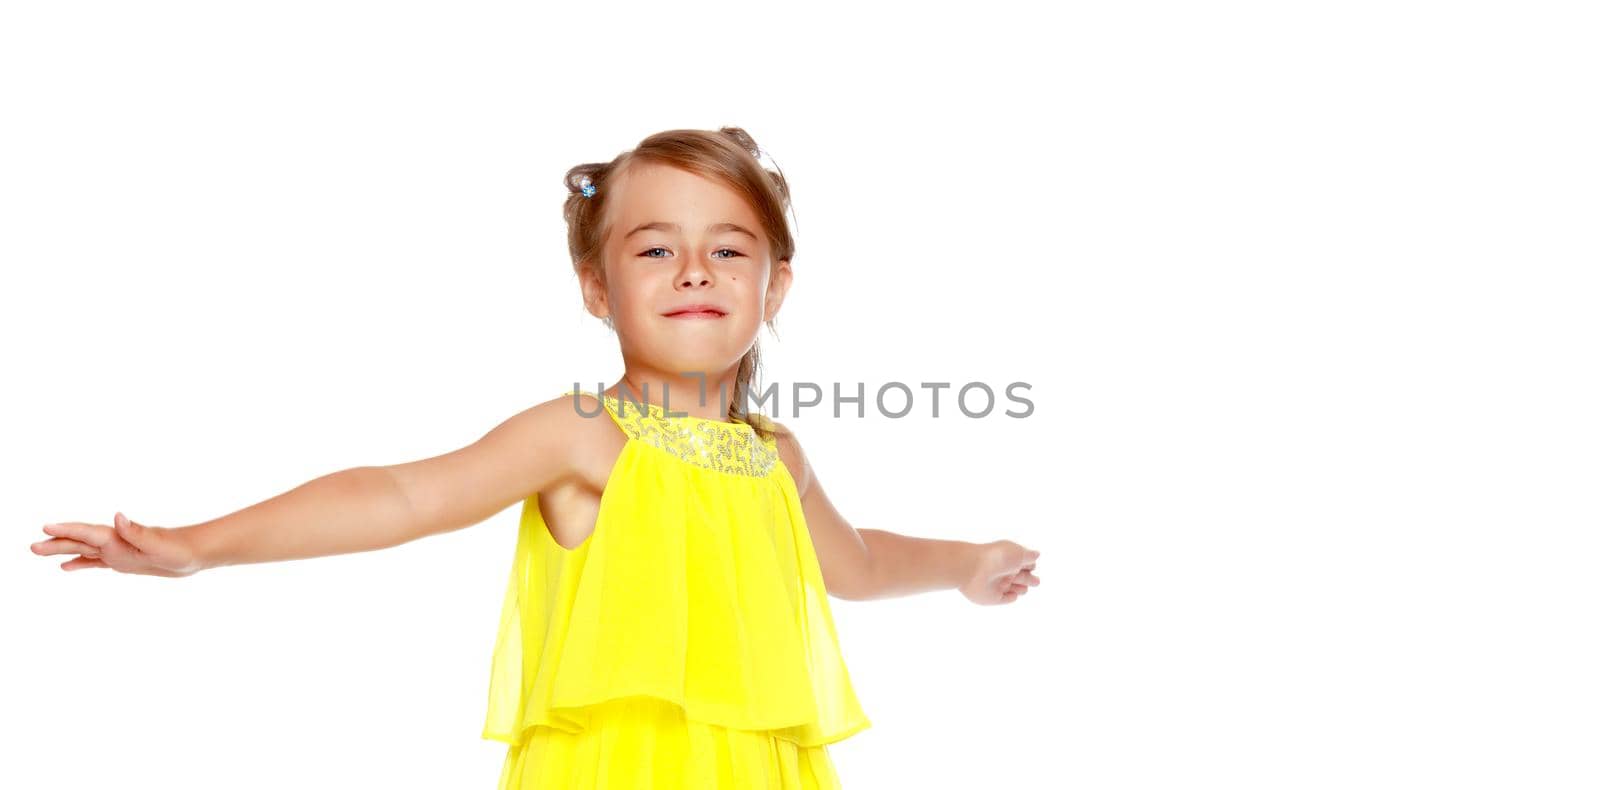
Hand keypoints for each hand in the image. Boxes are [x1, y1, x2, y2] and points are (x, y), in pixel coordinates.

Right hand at [30, 512, 201, 577]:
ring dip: (62, 550)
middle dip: (56, 542)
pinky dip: (80, 563)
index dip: (66, 531)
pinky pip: (95, 562)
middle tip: (32, 546)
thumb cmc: (179, 549)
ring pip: (83, 550)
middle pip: (79, 541)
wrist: (195, 552)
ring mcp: (118, 550)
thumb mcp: (159, 545)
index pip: (87, 533)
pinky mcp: (124, 560)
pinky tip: (66, 567)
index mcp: (119, 537)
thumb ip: (137, 532)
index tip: (45, 528)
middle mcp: (115, 541)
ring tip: (39, 551)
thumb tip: (117, 516)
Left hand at [959, 540, 1041, 604]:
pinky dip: (1011, 597)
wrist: (972, 568)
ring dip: (1022, 588)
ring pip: (1017, 589)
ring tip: (1020, 586)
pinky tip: (1012, 594)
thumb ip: (1029, 556)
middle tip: (1035, 581)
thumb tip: (1037, 554)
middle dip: (1031, 580)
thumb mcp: (1018, 553)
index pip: (1026, 563)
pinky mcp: (993, 597)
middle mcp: (1005, 571)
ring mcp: (999, 584)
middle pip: (1023, 577)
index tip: (1030, 565)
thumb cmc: (997, 557)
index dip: (1031, 564)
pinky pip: (1007, 599)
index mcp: (1010, 558)